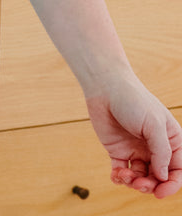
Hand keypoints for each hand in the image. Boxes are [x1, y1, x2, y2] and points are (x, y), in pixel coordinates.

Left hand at [86, 72, 181, 198]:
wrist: (104, 87)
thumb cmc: (133, 100)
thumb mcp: (154, 124)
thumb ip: (161, 151)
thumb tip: (162, 176)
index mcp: (171, 141)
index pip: (177, 171)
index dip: (171, 185)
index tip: (160, 192)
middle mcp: (155, 149)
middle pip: (158, 178)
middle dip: (150, 186)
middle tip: (139, 184)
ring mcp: (136, 150)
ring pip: (141, 178)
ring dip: (134, 183)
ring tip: (125, 176)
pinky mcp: (117, 150)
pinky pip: (121, 171)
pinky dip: (120, 178)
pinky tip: (116, 176)